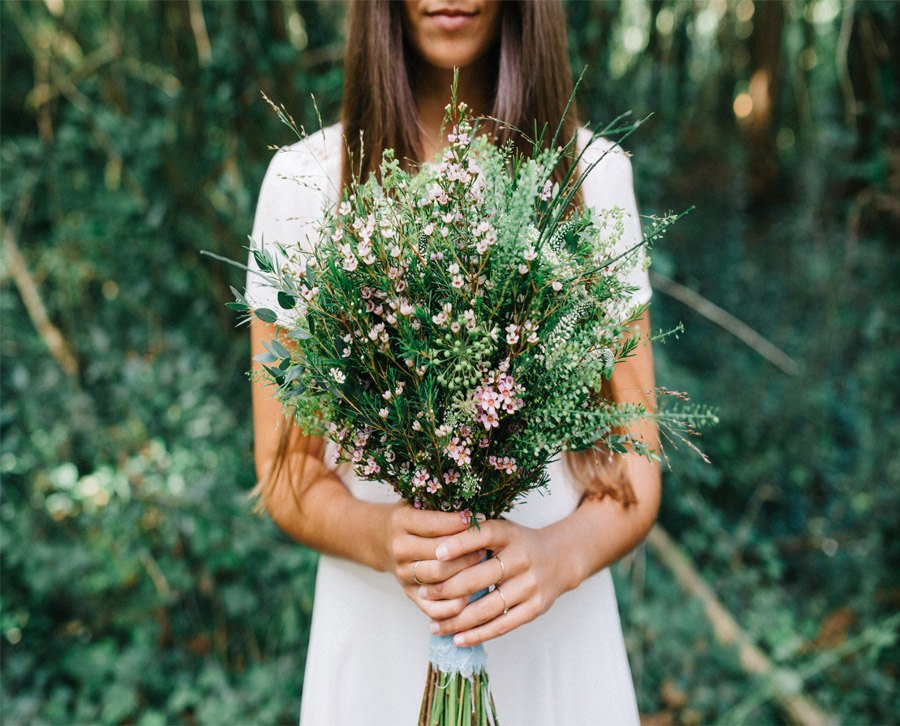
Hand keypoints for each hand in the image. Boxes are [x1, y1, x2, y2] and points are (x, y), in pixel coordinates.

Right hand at [380, 502, 486, 621]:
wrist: (379, 539)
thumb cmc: (408, 519)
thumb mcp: (416, 504)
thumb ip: (439, 507)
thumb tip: (474, 512)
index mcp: (401, 521)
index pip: (435, 525)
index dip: (460, 523)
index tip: (481, 519)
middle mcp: (400, 548)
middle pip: (438, 554)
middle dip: (467, 550)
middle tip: (486, 545)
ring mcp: (403, 573)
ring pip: (438, 578)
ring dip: (464, 573)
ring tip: (482, 565)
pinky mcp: (408, 592)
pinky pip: (432, 606)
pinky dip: (452, 605)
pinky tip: (469, 595)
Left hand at [419, 519, 576, 646]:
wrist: (560, 558)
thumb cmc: (517, 544)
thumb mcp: (502, 530)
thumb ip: (474, 535)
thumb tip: (432, 546)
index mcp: (510, 534)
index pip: (482, 536)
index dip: (459, 544)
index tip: (436, 553)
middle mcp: (521, 558)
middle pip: (479, 577)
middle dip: (447, 588)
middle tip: (423, 594)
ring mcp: (529, 585)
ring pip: (486, 608)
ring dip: (456, 619)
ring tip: (434, 625)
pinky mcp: (535, 608)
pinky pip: (502, 625)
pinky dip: (477, 634)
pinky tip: (457, 638)